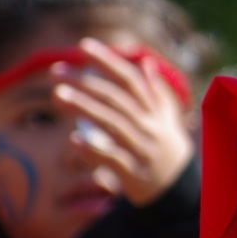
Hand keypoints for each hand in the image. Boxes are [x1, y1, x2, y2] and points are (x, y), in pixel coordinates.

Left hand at [52, 38, 194, 206]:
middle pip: (116, 99)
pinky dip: (95, 149)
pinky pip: (113, 159)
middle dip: (86, 82)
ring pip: (112, 125)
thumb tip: (146, 63)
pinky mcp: (135, 174)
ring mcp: (142, 150)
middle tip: (57, 71)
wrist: (180, 192)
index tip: (84, 45)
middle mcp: (150, 127)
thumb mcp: (169, 119)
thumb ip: (157, 91)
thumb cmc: (168, 151)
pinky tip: (74, 139)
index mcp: (156, 112)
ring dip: (85, 108)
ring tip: (58, 95)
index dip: (109, 60)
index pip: (131, 79)